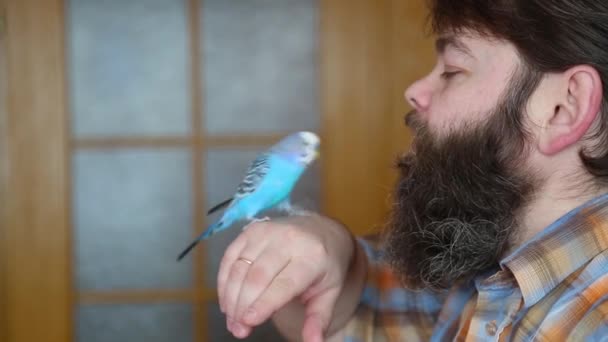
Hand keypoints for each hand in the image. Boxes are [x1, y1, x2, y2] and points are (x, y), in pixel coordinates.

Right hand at [217, 214, 354, 340]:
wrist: (320, 230)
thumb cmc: (324, 265)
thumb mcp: (329, 292)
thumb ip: (319, 318)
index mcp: (312, 256)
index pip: (284, 283)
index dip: (264, 303)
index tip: (248, 322)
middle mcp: (288, 240)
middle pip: (257, 276)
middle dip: (243, 306)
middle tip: (238, 330)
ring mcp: (267, 232)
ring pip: (240, 267)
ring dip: (230, 297)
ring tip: (232, 320)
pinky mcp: (251, 230)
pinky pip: (230, 256)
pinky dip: (224, 281)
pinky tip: (226, 301)